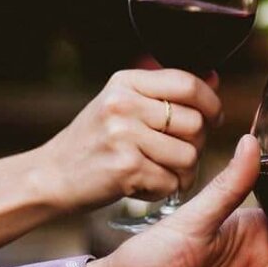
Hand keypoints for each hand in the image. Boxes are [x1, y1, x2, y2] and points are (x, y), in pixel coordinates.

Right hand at [35, 69, 222, 210]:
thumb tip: (215, 78)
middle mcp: (123, 104)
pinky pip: (172, 181)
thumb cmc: (95, 141)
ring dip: (183, 171)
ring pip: (189, 155)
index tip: (214, 117)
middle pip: (195, 122)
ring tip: (162, 171)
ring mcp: (123, 136)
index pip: (188, 83)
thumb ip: (166, 92)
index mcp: (126, 82)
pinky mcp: (126, 168)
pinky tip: (146, 184)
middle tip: (179, 152)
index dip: (211, 103)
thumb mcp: (123, 104)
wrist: (52, 175)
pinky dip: (165, 189)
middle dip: (197, 143)